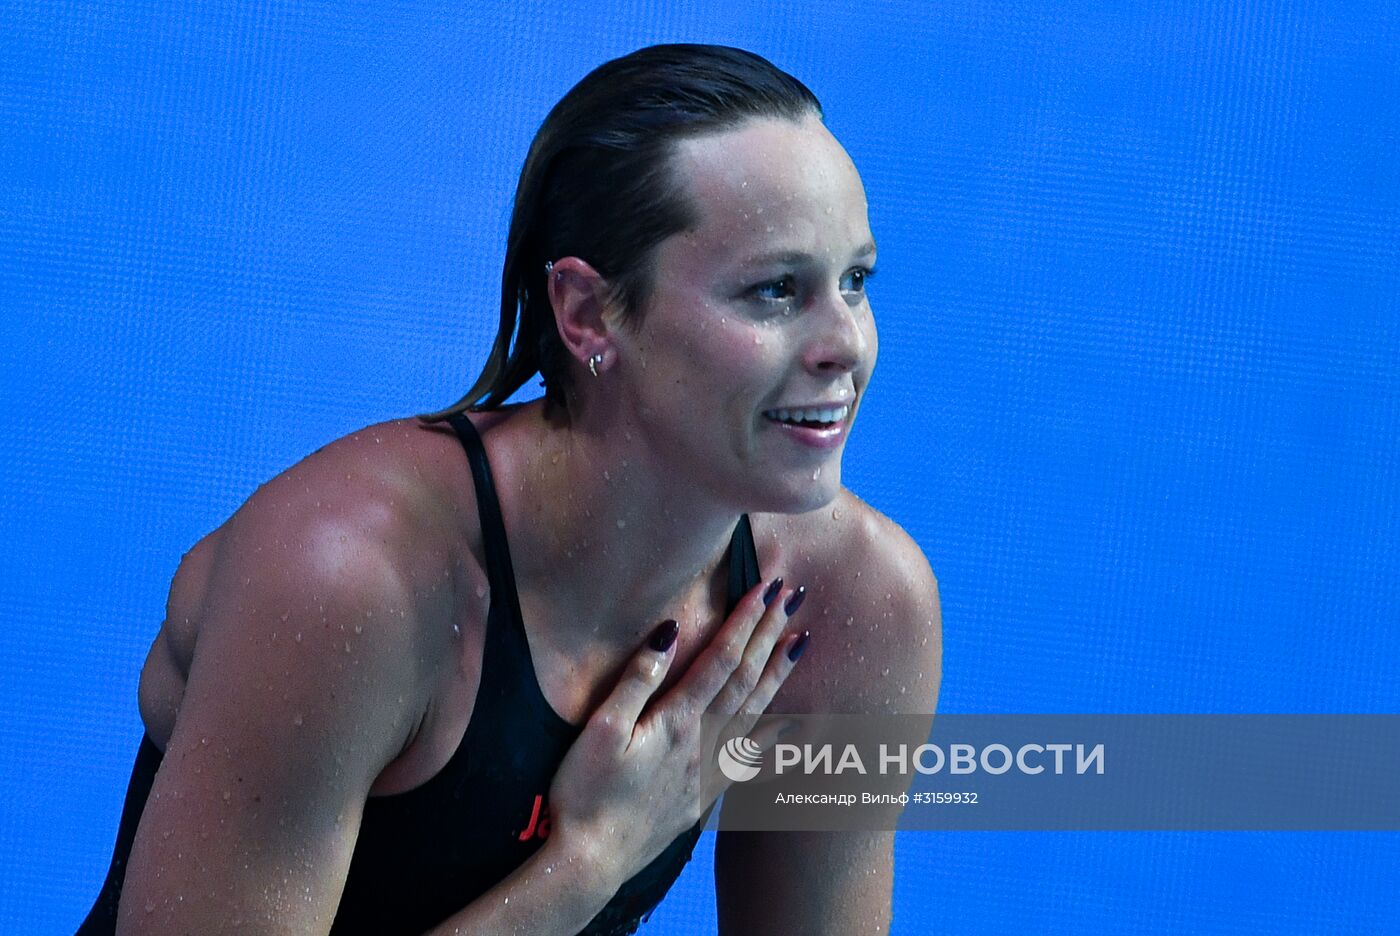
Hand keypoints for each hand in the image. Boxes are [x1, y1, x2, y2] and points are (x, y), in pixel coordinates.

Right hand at [545, 578, 808, 883]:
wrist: (592, 861)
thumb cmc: (586, 793)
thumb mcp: (602, 729)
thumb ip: (638, 679)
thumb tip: (671, 630)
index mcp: (677, 720)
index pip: (721, 658)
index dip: (746, 619)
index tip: (767, 586)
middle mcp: (703, 742)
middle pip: (745, 678)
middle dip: (770, 633)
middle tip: (794, 596)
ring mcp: (708, 771)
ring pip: (755, 713)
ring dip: (778, 674)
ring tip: (801, 642)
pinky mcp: (704, 796)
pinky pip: (748, 760)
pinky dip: (771, 739)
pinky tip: (787, 727)